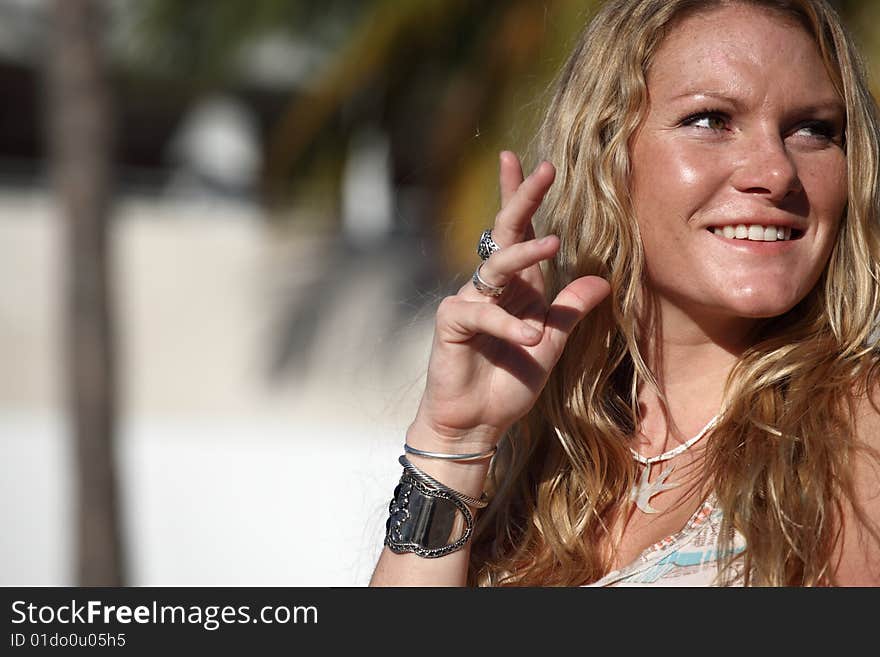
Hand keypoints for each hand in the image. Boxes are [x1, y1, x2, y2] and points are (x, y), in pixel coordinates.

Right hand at [408, 151, 610, 450]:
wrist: (477, 422)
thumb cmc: (509, 383)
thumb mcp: (550, 345)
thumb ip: (569, 311)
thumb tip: (601, 279)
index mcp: (516, 288)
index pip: (521, 235)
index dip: (526, 200)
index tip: (537, 164)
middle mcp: (491, 287)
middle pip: (505, 233)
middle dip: (522, 199)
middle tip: (544, 169)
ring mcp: (468, 302)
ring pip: (496, 265)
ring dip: (525, 253)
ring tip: (555, 243)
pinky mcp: (451, 322)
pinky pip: (481, 312)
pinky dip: (507, 324)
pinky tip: (528, 338)